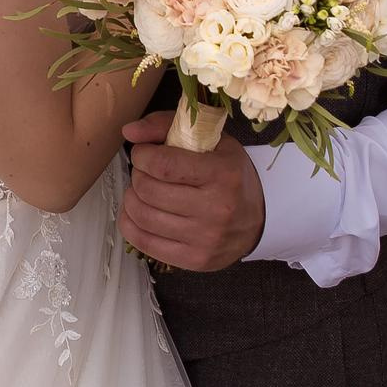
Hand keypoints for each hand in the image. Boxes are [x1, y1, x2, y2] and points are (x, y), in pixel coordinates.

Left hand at [118, 111, 264, 270]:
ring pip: (142, 216)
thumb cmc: (229, 174)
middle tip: (144, 171)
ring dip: (131, 198)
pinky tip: (137, 211)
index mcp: (223, 174)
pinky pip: (143, 242)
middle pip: (148, 190)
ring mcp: (205, 239)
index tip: (143, 153)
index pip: (164, 165)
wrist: (257, 219)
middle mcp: (216, 209)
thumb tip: (129, 132)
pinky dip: (130, 223)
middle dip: (137, 176)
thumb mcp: (211, 140)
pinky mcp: (194, 260)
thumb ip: (167, 126)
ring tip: (141, 190)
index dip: (142, 156)